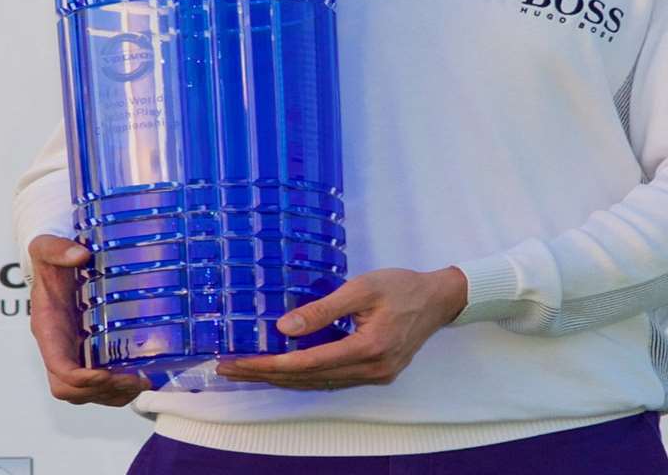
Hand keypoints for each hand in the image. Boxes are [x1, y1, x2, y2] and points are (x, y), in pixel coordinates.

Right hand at [27, 234, 149, 405]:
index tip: (108, 373)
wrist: (54, 262)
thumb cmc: (49, 258)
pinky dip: (119, 389)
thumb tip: (79, 255)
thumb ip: (58, 248)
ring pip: (86, 393)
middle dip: (103, 390)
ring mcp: (72, 353)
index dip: (82, 378)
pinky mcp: (87, 353)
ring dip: (114, 394)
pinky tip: (142, 376)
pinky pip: (98, 386)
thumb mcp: (47, 247)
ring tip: (143, 380)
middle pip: (71, 390)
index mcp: (48, 328)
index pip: (59, 367)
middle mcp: (57, 347)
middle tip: (135, 378)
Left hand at [216, 266, 468, 390]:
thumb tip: (283, 328)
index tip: (238, 361)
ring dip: (280, 378)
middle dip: (264, 375)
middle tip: (227, 369)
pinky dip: (303, 375)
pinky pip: (331, 379)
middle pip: (307, 378)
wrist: (440, 299)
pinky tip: (281, 369)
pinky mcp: (376, 372)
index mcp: (367, 348)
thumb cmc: (401, 286)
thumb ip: (322, 309)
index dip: (269, 364)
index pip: (307, 363)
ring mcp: (374, 375)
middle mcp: (370, 369)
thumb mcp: (360, 288)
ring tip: (246, 370)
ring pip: (317, 382)